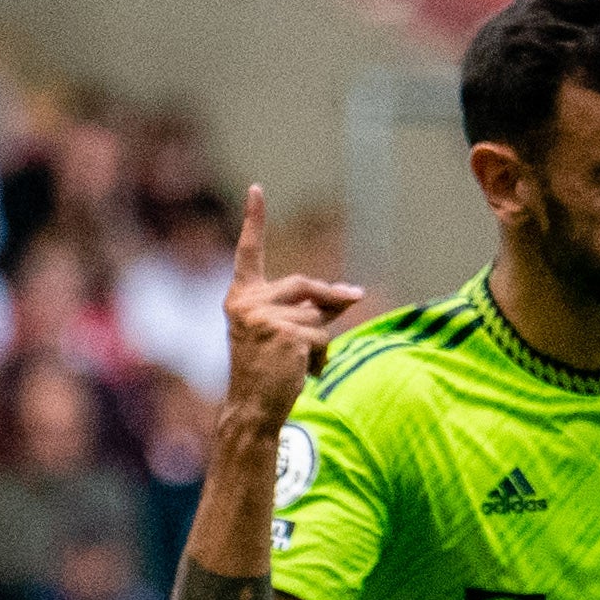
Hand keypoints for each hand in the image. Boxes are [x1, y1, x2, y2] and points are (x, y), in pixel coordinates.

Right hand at [222, 186, 365, 425]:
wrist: (252, 410)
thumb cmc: (266, 373)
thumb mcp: (282, 332)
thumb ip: (309, 309)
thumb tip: (350, 293)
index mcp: (241, 298)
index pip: (249, 253)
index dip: (254, 221)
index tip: (256, 190)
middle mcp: (248, 303)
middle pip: (305, 285)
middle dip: (334, 296)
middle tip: (358, 295)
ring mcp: (265, 317)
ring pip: (318, 316)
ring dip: (321, 340)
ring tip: (300, 364)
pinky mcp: (285, 334)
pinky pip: (322, 337)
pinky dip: (321, 357)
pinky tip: (302, 373)